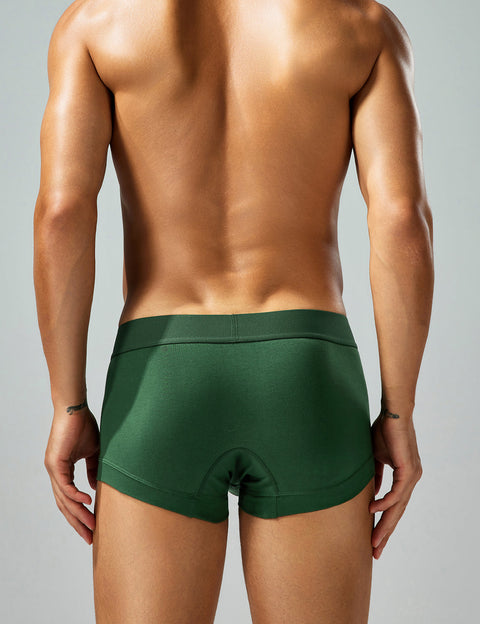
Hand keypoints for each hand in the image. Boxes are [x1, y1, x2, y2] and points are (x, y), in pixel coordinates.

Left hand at [44, 406, 99, 544]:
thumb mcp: (93, 452)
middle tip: (90, 538)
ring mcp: (53, 469)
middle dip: (77, 523)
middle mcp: (55, 473)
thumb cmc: (84, 426)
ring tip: (91, 525)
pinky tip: (88, 503)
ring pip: (64, 499)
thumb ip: (93, 470)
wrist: (75, 409)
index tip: (91, 528)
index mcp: (62, 471)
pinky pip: (65, 485)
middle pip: (64, 506)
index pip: (68, 500)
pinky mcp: (55, 463)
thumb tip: (94, 487)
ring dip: (78, 514)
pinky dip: (76, 496)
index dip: (79, 515)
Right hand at [369, 410, 422, 558]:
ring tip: (374, 539)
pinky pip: (397, 492)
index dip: (385, 523)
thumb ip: (376, 476)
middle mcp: (411, 479)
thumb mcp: (376, 458)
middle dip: (386, 533)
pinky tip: (373, 509)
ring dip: (385, 524)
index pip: (395, 506)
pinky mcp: (408, 470)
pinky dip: (384, 502)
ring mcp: (412, 475)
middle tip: (375, 551)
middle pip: (398, 512)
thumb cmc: (383, 431)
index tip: (374, 539)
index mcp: (405, 477)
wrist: (393, 413)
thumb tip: (371, 493)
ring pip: (398, 507)